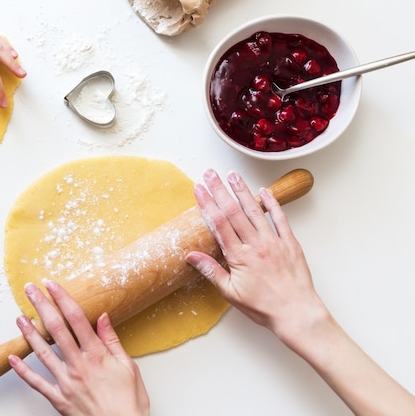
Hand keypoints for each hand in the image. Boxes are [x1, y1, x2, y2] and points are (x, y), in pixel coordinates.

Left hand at [9, 281, 149, 415]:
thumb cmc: (128, 403)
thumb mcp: (128, 367)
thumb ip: (112, 341)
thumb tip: (103, 318)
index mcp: (96, 355)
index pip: (75, 319)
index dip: (62, 298)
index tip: (52, 285)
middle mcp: (78, 366)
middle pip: (56, 329)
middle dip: (42, 306)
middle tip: (30, 290)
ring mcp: (66, 382)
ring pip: (42, 352)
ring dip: (29, 332)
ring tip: (19, 317)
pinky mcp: (58, 399)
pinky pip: (36, 383)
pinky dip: (23, 370)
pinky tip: (13, 358)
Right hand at [185, 168, 322, 341]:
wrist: (297, 314)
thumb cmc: (264, 308)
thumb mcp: (231, 293)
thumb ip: (211, 271)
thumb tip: (191, 256)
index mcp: (239, 257)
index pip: (219, 224)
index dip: (207, 204)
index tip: (199, 190)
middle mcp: (256, 245)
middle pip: (234, 212)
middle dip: (220, 190)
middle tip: (210, 174)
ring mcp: (274, 242)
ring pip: (255, 211)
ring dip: (242, 191)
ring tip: (232, 175)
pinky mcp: (290, 243)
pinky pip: (280, 219)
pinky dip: (272, 204)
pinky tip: (264, 191)